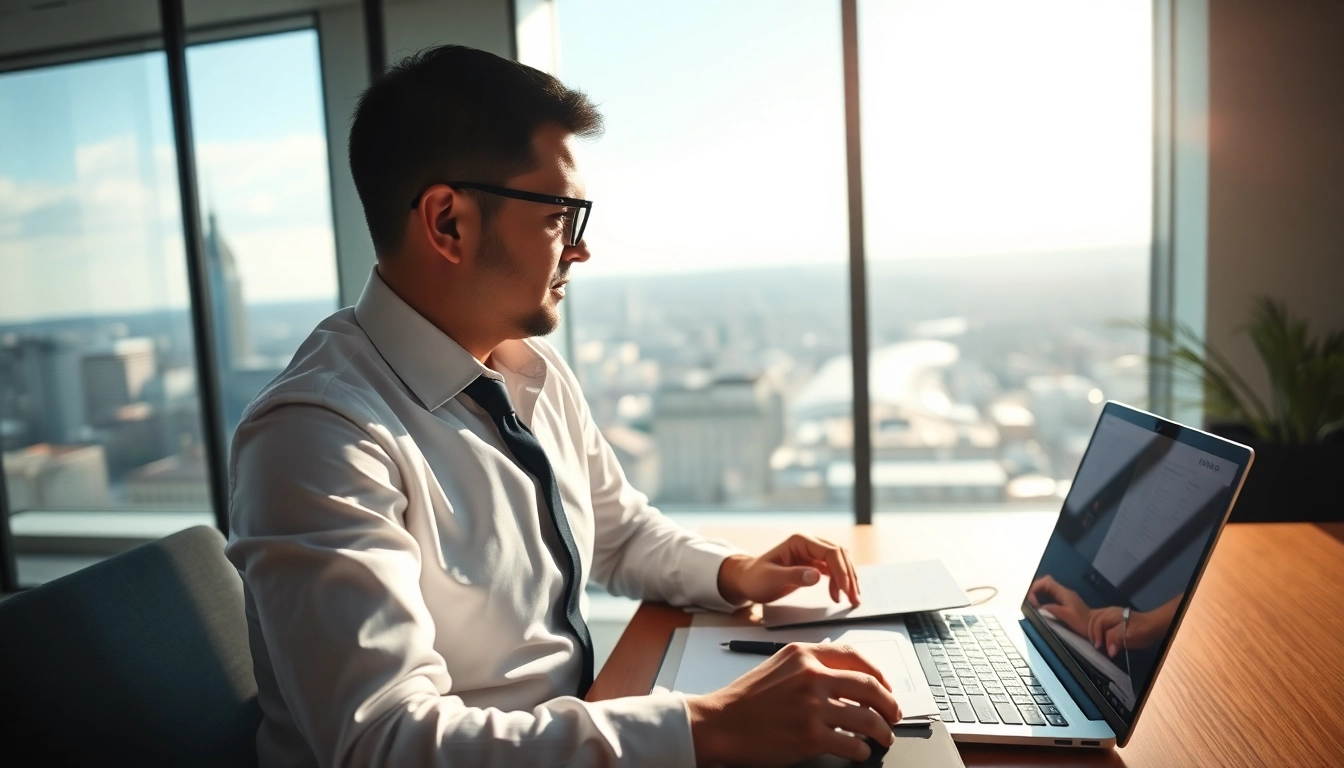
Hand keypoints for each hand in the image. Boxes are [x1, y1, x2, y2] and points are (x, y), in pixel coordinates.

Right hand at [686, 642, 901, 766]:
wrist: (718, 723)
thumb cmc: (745, 699)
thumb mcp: (778, 666)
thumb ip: (809, 666)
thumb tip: (846, 679)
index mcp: (803, 654)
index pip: (855, 656)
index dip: (878, 674)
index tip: (885, 687)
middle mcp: (811, 677)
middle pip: (869, 687)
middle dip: (889, 704)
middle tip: (894, 714)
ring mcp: (812, 707)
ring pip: (867, 718)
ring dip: (883, 731)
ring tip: (885, 737)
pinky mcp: (810, 737)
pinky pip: (851, 744)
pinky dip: (861, 750)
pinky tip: (859, 751)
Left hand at [717, 534, 860, 605]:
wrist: (748, 581)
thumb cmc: (756, 578)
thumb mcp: (771, 578)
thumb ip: (793, 576)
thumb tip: (817, 575)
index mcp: (800, 540)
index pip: (830, 551)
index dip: (841, 570)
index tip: (845, 590)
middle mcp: (809, 543)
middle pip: (840, 555)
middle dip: (849, 577)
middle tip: (854, 599)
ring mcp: (813, 553)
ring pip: (840, 562)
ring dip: (848, 580)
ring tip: (851, 600)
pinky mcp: (814, 564)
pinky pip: (834, 570)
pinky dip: (841, 582)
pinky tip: (840, 596)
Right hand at [1028, 574, 1091, 637]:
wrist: (1095, 626)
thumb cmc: (1082, 622)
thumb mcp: (1066, 615)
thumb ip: (1052, 609)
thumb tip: (1039, 607)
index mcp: (1063, 593)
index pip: (1046, 581)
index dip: (1035, 588)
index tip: (1032, 601)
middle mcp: (1063, 592)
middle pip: (1045, 583)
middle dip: (1035, 590)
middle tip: (1030, 602)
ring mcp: (1064, 596)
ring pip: (1047, 589)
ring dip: (1038, 594)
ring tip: (1033, 605)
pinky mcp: (1065, 602)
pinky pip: (1050, 596)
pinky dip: (1043, 599)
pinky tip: (1041, 608)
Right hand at [1088, 597, 1178, 656]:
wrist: (1154, 626)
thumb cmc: (1143, 631)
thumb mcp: (1131, 636)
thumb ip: (1117, 639)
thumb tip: (1109, 651)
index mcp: (1112, 615)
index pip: (1097, 623)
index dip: (1096, 635)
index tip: (1099, 648)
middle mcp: (1108, 612)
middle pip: (1092, 619)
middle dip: (1092, 633)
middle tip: (1096, 647)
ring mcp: (1110, 614)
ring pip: (1094, 619)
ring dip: (1093, 631)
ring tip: (1097, 643)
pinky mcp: (1112, 619)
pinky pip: (1098, 621)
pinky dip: (1096, 630)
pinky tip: (1100, 638)